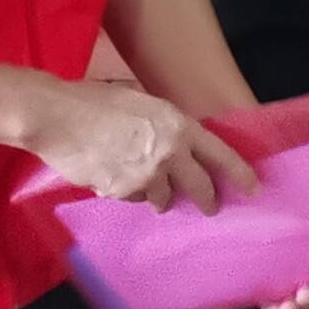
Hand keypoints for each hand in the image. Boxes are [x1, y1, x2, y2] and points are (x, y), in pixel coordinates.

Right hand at [33, 82, 256, 215]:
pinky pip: (131, 198)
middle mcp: (168, 155)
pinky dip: (127, 192)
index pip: (220, 155)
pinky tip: (111, 175)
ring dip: (157, 193)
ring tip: (143, 180)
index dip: (239, 173)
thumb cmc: (94, 101)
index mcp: (177, 127)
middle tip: (210, 207)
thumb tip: (172, 138)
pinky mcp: (120, 192)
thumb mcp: (141, 101)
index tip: (252, 187)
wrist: (56, 117)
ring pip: (162, 197)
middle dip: (207, 200)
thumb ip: (163, 123)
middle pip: (199, 187)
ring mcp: (144, 178)